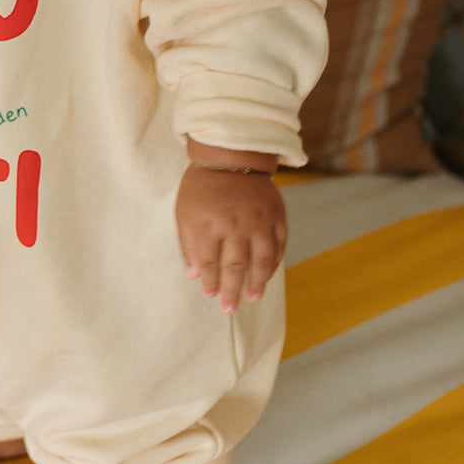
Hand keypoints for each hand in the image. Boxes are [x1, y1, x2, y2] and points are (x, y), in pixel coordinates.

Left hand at [175, 163, 286, 313]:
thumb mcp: (184, 212)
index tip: (210, 295)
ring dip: (258, 282)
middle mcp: (236, 224)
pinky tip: (268, 274)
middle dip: (231, 290)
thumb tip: (195, 276)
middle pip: (235, 266)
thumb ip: (188, 244)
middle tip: (229, 309)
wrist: (230, 155)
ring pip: (262, 259)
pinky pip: (279, 244)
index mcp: (209, 223)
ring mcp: (259, 219)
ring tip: (253, 297)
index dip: (210, 282)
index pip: (210, 262)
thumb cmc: (202, 187)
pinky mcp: (276, 213)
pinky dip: (275, 262)